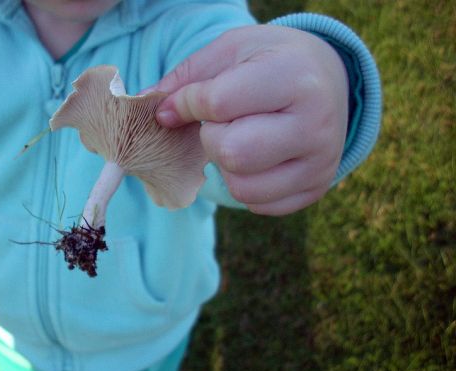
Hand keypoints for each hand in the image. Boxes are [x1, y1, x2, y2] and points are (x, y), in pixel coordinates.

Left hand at [153, 25, 348, 214]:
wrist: (329, 78)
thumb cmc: (270, 61)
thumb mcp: (230, 51)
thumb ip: (186, 80)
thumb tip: (155, 117)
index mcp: (294, 76)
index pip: (218, 103)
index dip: (186, 105)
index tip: (179, 104)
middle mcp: (315, 123)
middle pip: (231, 153)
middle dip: (210, 139)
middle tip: (221, 123)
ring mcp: (320, 161)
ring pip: (242, 187)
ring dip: (225, 166)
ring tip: (240, 139)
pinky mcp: (316, 188)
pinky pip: (258, 204)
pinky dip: (244, 184)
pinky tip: (256, 158)